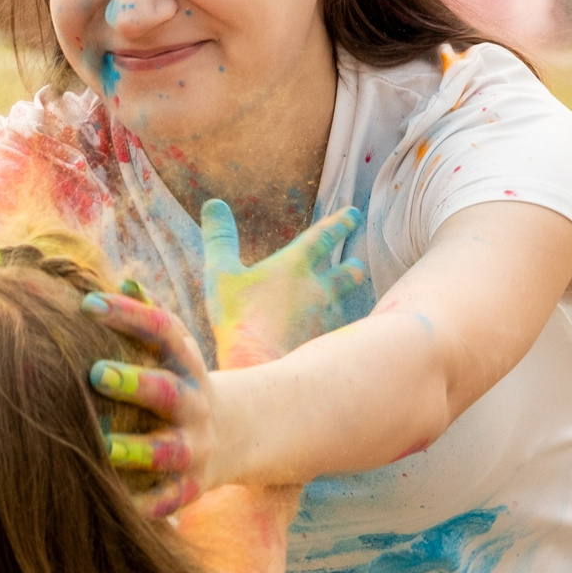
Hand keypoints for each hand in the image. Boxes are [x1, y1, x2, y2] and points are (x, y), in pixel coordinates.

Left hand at [83, 288, 215, 518]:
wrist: (238, 436)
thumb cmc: (182, 384)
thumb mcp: (176, 349)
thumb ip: (149, 316)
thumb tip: (123, 279)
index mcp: (186, 364)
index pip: (162, 330)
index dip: (129, 315)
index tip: (88, 303)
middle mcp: (193, 405)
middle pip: (166, 392)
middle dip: (134, 383)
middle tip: (94, 373)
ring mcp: (194, 448)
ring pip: (166, 451)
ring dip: (135, 449)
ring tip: (101, 446)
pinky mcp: (189, 488)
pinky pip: (168, 501)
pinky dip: (146, 506)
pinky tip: (114, 505)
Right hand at [202, 199, 366, 369]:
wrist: (260, 369)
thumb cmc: (238, 320)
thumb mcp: (220, 274)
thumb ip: (220, 238)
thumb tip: (214, 204)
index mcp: (294, 267)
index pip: (323, 237)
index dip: (338, 223)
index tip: (352, 214)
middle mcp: (319, 290)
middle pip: (346, 274)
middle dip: (351, 268)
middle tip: (357, 265)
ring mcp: (327, 321)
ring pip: (344, 305)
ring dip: (344, 301)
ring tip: (342, 305)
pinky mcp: (329, 347)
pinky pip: (339, 335)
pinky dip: (337, 333)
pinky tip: (334, 341)